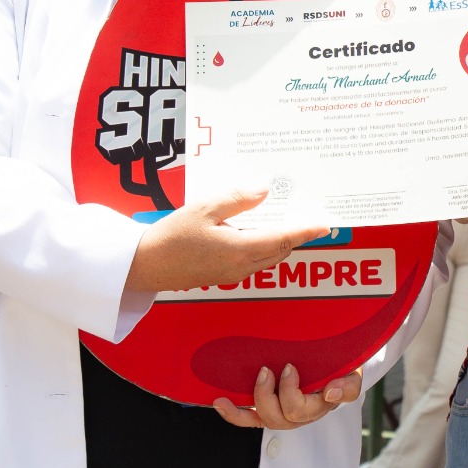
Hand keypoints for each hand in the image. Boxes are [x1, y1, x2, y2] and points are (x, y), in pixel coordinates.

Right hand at [125, 188, 327, 292]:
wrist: (143, 265)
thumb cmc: (169, 236)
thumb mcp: (204, 208)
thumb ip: (237, 198)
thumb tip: (264, 191)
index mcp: (240, 249)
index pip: (284, 239)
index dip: (306, 231)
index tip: (324, 225)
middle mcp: (241, 266)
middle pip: (281, 250)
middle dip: (296, 235)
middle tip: (306, 217)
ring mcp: (232, 274)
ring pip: (268, 258)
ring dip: (279, 242)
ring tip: (284, 220)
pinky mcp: (222, 276)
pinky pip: (253, 262)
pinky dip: (263, 247)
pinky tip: (255, 231)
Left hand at [213, 363, 361, 429]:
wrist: (333, 370)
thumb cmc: (341, 371)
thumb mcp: (353, 375)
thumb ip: (349, 386)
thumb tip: (331, 393)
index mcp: (319, 407)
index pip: (303, 409)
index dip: (291, 391)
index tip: (290, 366)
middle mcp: (299, 417)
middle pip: (282, 417)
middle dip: (271, 393)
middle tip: (269, 369)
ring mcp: (281, 416)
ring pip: (264, 419)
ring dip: (257, 397)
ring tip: (260, 374)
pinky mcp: (266, 412)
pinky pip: (248, 420)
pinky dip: (233, 414)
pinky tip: (220, 402)